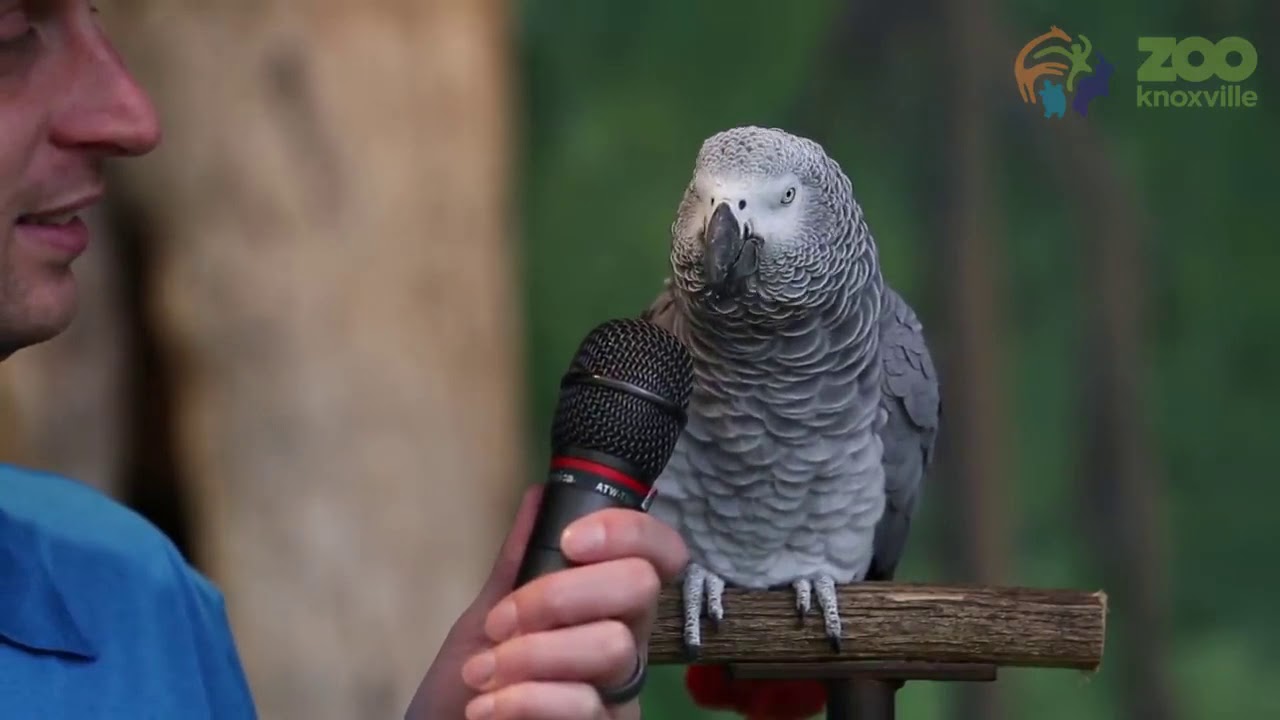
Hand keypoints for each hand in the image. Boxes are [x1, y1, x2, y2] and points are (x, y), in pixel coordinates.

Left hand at [405, 484, 689, 719]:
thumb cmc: (470, 686)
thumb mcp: (487, 617)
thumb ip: (518, 563)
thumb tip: (540, 495)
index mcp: (605, 604)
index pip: (658, 552)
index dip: (628, 532)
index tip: (571, 541)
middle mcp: (624, 643)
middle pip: (640, 587)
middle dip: (559, 594)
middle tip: (502, 621)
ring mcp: (619, 692)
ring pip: (613, 646)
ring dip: (532, 654)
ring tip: (481, 673)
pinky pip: (586, 704)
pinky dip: (524, 700)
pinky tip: (487, 706)